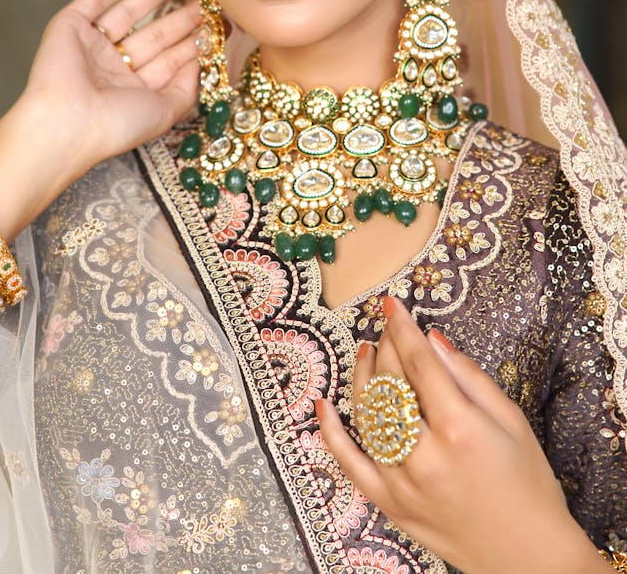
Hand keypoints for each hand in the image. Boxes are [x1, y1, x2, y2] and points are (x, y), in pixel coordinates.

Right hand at [24, 0, 199, 167]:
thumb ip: (187, 86)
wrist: (69, 123)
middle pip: (154, 33)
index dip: (194, 40)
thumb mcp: (166, 110)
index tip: (221, 23)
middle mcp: (113, 67)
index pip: (169, 59)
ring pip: (130, 12)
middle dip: (181, 14)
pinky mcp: (69, 26)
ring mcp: (91, 45)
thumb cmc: (118, 125)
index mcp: (133, 90)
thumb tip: (202, 59)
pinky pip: (97, 0)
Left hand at [317, 298, 604, 573]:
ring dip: (363, 378)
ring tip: (366, 351)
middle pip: (392, 384)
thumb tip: (432, 339)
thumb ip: (469, 376)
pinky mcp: (391, 505)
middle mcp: (427, 455)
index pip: (419, 363)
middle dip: (386, 346)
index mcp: (461, 429)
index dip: (403, 329)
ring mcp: (404, 483)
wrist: (529, 555)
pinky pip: (351, 465)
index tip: (391, 305)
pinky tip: (323, 404)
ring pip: (369, 417)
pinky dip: (331, 434)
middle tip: (385, 326)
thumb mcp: (512, 420)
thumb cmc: (528, 484)